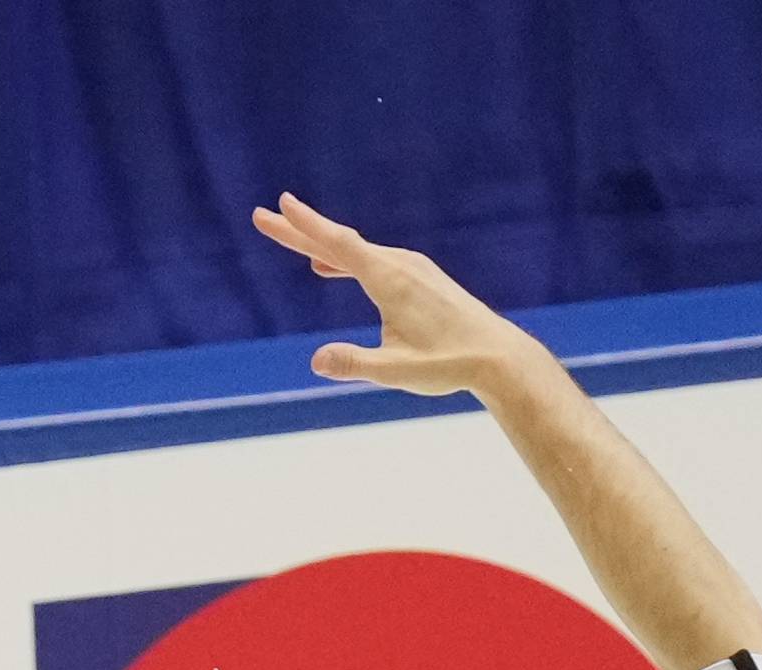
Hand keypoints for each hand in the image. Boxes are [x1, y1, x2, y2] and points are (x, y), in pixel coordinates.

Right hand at [253, 196, 550, 399]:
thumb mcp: (394, 372)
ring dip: (321, 246)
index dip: (307, 225)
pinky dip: (344, 259)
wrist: (497, 356)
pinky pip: (372, 260)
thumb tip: (317, 360)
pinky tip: (331, 268)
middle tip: (265, 216)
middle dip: (300, 230)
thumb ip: (354, 364)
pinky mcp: (420, 278)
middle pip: (341, 242)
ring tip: (294, 242)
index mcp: (390, 280)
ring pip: (357, 252)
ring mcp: (412, 269)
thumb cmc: (447, 364)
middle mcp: (401, 266)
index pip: (339, 246)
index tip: (280, 205)